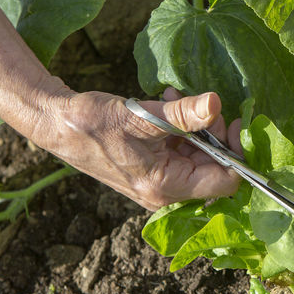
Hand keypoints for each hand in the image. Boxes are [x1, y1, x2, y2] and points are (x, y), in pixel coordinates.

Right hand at [38, 88, 241, 209]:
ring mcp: (161, 184)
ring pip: (199, 157)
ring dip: (196, 127)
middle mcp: (167, 193)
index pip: (225, 182)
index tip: (234, 123)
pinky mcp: (155, 171)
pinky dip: (182, 129)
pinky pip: (182, 152)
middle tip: (200, 107)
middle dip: (213, 134)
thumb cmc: (93, 125)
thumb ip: (183, 114)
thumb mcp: (142, 116)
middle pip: (214, 168)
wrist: (57, 124)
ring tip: (175, 100)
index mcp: (167, 187)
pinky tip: (169, 105)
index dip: (236, 153)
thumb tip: (216, 104)